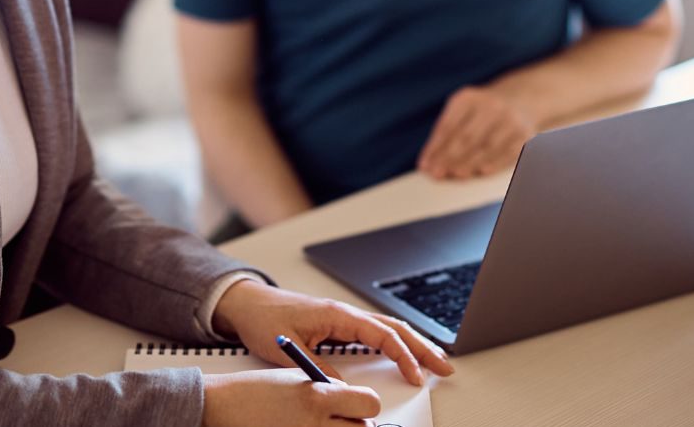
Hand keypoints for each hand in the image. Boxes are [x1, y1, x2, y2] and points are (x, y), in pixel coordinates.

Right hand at [202, 368, 379, 426]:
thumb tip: (351, 400)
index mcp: (317, 397)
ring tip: (325, 425)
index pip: (369, 403)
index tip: (359, 401)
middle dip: (358, 423)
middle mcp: (316, 424)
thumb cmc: (254, 391)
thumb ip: (328, 389)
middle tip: (344, 418)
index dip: (366, 402)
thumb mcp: (296, 379)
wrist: (222, 407)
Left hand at [212, 281, 454, 385]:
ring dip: (413, 344)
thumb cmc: (266, 320)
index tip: (416, 376)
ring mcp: (344, 317)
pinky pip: (375, 331)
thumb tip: (341, 388)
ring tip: (434, 361)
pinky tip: (403, 353)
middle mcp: (346, 313)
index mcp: (339, 315)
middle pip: (395, 328)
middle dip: (422, 347)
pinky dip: (395, 342)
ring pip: (389, 328)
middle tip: (445, 367)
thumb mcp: (289, 348)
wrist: (249, 304)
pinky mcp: (338, 323)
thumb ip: (318, 367)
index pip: (383, 335)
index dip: (403, 356)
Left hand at [418, 86, 537, 178]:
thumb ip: (446, 133)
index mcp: (468, 99)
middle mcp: (491, 106)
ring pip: (487, 145)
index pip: (448, 125)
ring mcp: (509, 119)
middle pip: (467, 136)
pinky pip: (508, 151)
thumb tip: (429, 162)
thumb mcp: (462, 111)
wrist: (522, 98)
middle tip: (437, 173)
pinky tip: (482, 171)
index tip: (424, 165)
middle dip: (450, 157)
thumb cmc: (481, 112)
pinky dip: (495, 162)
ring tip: (455, 175)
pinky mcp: (524, 134)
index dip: (435, 147)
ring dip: (470, 162)